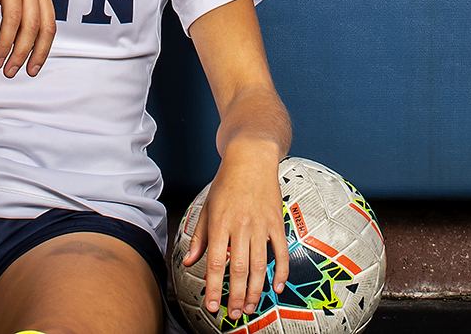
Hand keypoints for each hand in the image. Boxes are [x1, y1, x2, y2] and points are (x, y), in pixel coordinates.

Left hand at [185, 135, 285, 315]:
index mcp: (220, 222)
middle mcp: (241, 225)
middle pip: (239, 269)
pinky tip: (277, 286)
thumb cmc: (226, 181)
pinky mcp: (277, 221)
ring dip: (256, 290)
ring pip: (259, 264)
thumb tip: (189, 260)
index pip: (215, 262)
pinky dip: (280, 271)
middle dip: (236, 296)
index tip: (212, 305)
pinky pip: (281, 251)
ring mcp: (261, 224)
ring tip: (251, 306)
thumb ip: (200, 236)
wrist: (252, 156)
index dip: (214, 287)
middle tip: (234, 313)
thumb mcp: (207, 206)